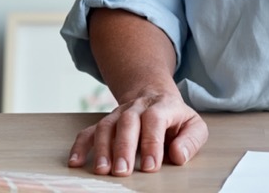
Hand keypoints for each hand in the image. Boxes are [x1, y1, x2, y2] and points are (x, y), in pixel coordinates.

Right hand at [68, 88, 207, 174]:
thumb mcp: (193, 125)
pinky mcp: (106, 123)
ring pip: (107, 126)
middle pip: (128, 122)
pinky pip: (89, 131)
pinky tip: (75, 162)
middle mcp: (138, 107)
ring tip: (102, 170)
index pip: (155, 119)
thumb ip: (191, 140)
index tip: (151, 165)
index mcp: (163, 105)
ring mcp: (119, 114)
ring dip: (102, 149)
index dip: (151, 141)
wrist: (154, 96)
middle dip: (124, 148)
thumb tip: (178, 155)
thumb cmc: (175, 118)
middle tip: (123, 172)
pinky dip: (80, 146)